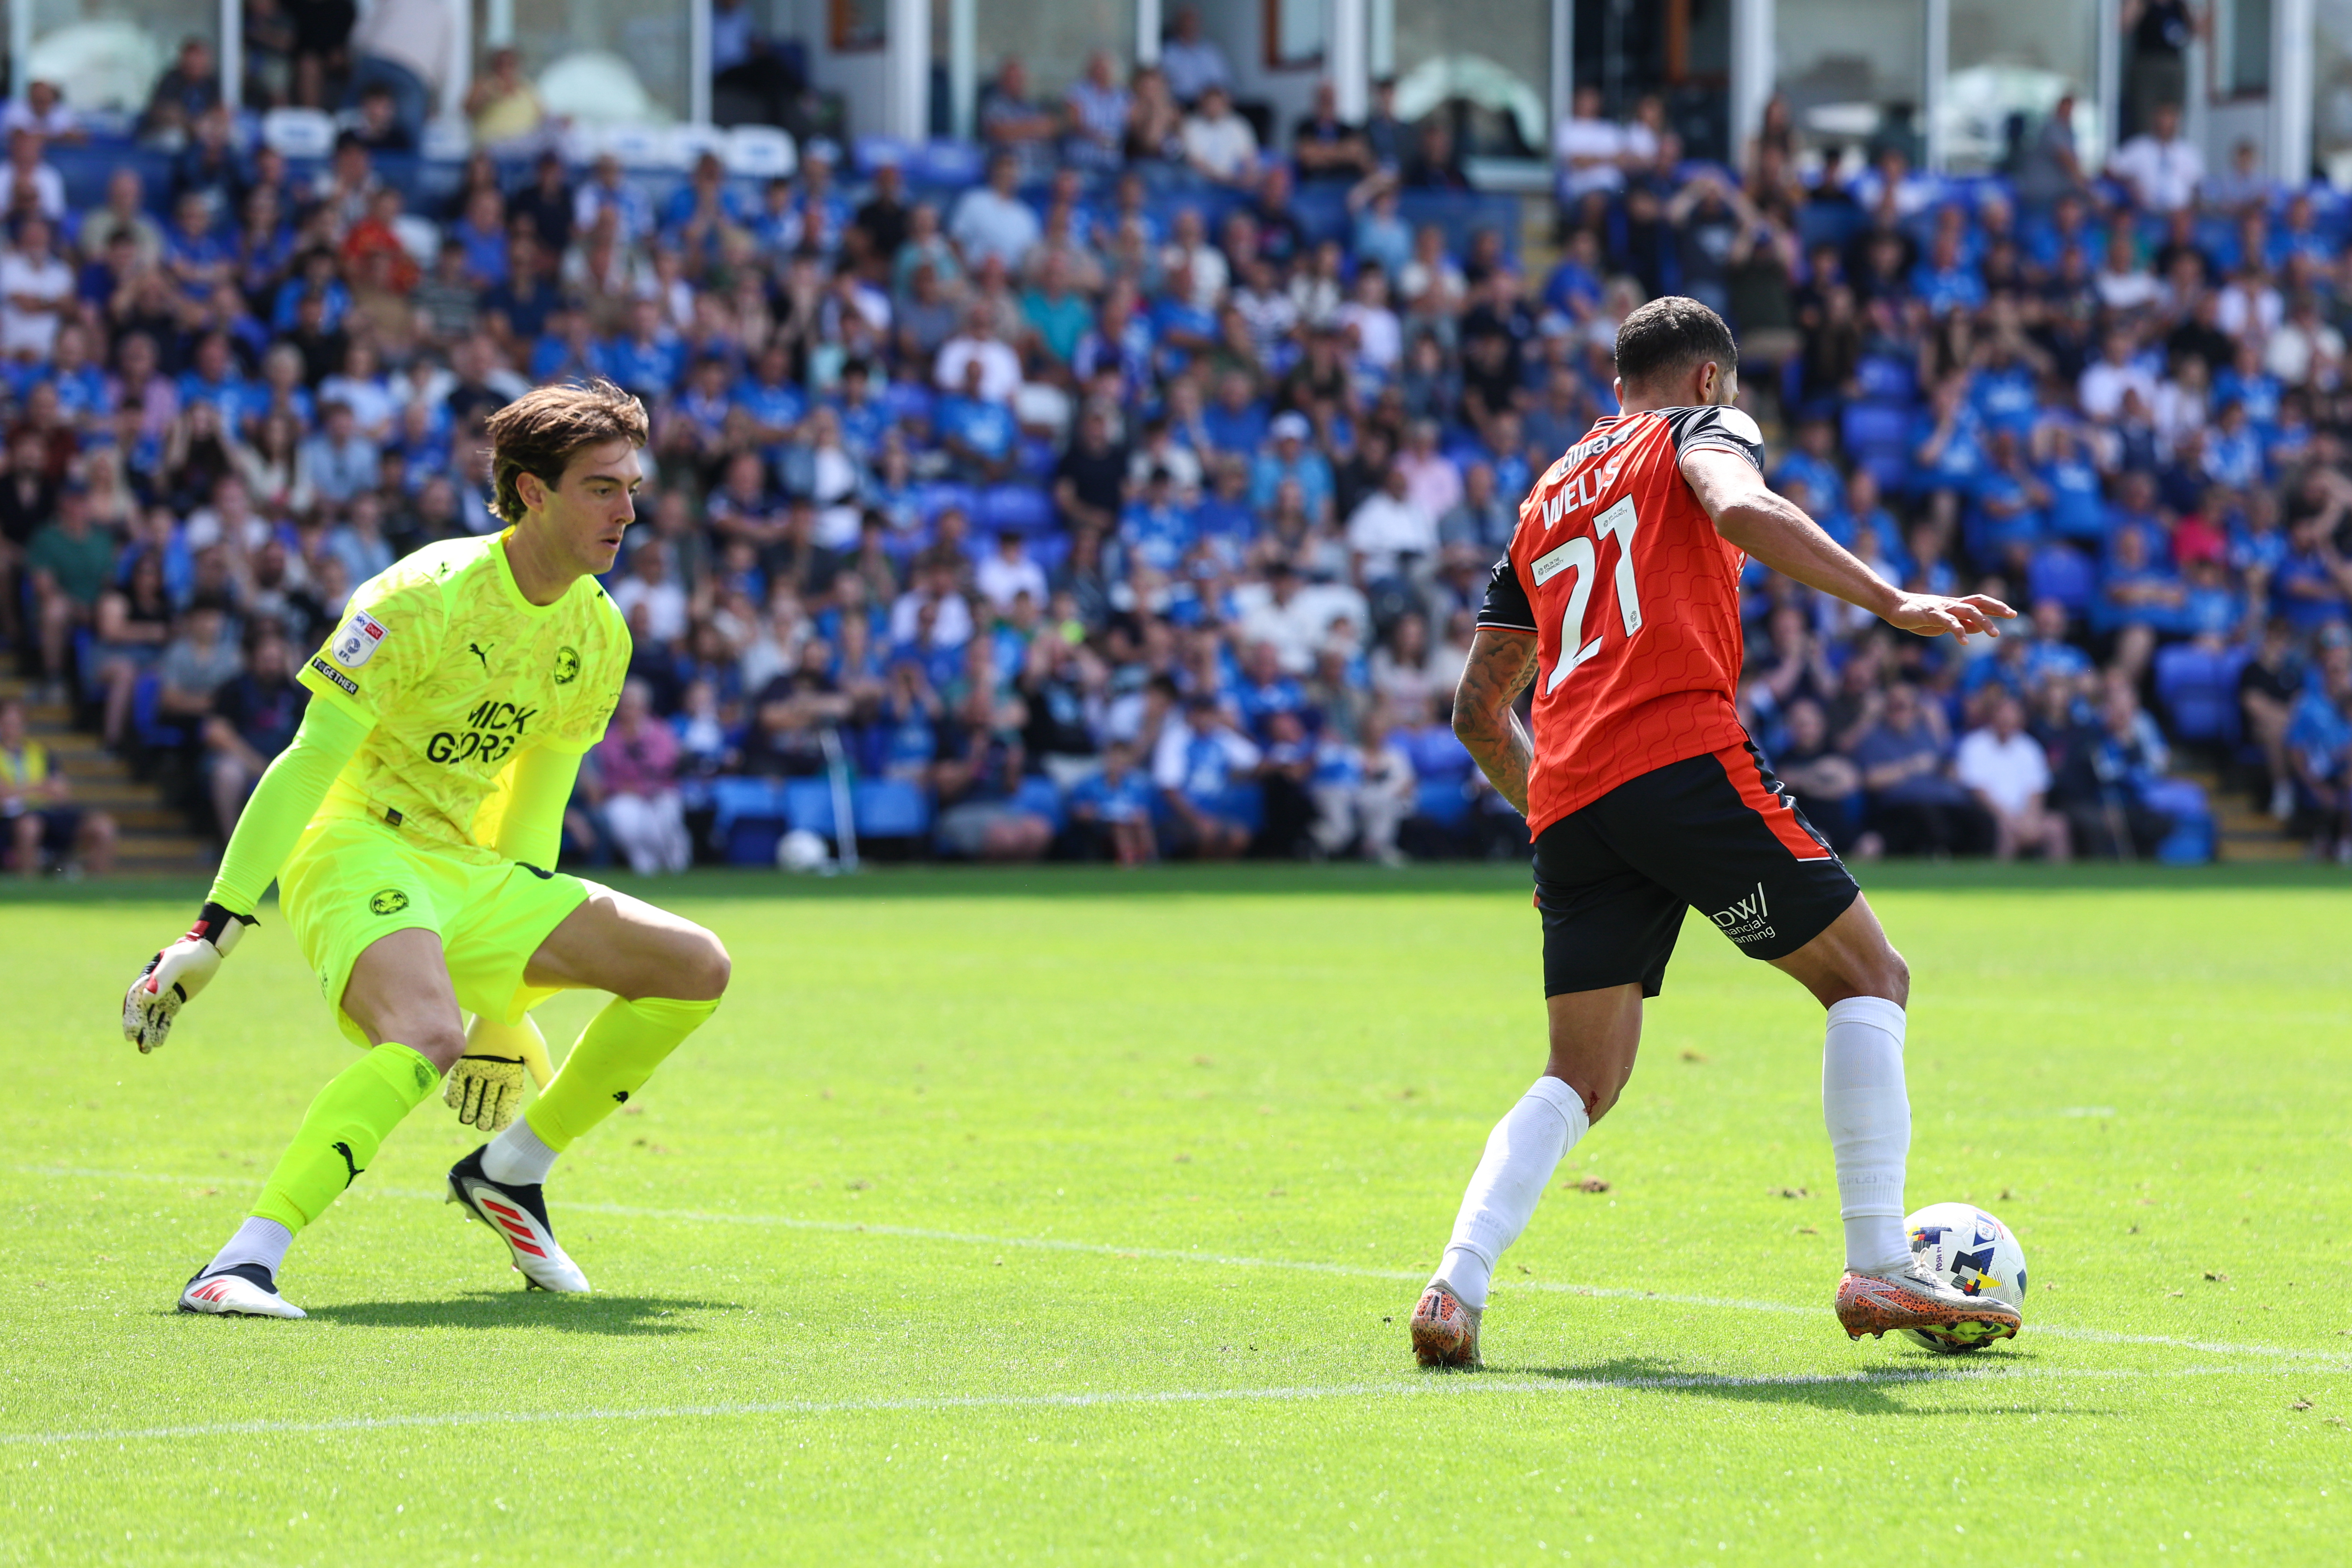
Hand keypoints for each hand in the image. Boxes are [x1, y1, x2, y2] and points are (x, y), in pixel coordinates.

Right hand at [122, 903, 251, 1051]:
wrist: (208, 952)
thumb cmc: (192, 954)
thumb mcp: (178, 962)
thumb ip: (163, 977)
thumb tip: (148, 997)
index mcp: (147, 977)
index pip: (135, 999)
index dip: (131, 1016)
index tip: (131, 1032)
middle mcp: (151, 987)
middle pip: (141, 1010)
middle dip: (138, 1027)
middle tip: (137, 1044)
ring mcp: (162, 994)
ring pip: (152, 1016)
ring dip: (148, 1032)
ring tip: (146, 1050)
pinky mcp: (174, 1000)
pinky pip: (165, 1017)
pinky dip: (161, 1029)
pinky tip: (158, 1042)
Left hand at [444, 1013, 554, 1132]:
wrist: (501, 1007)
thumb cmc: (521, 1030)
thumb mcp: (536, 1054)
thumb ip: (543, 1076)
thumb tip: (552, 1097)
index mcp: (513, 1073)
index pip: (508, 1100)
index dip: (504, 1114)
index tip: (500, 1128)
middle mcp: (495, 1072)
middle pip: (489, 1100)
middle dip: (485, 1114)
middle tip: (482, 1126)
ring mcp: (478, 1066)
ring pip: (472, 1094)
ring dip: (469, 1108)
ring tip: (468, 1120)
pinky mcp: (463, 1060)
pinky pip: (456, 1082)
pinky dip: (453, 1094)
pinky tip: (454, 1103)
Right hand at [1883, 592, 2015, 642]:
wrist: (1895, 607)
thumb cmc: (1918, 615)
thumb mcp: (1943, 622)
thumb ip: (1961, 623)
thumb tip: (1979, 627)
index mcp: (1955, 606)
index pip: (1980, 603)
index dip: (1996, 606)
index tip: (2012, 613)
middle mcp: (1951, 604)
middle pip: (1979, 602)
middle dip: (1997, 608)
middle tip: (2012, 615)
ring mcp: (1942, 608)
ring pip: (1968, 611)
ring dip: (1984, 622)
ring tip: (1995, 635)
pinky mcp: (1931, 614)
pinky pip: (1948, 622)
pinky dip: (1959, 631)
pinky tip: (1965, 642)